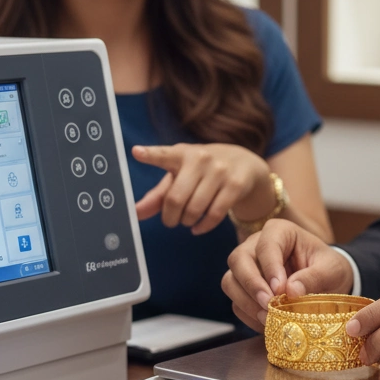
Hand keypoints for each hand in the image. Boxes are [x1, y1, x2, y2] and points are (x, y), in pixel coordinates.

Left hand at [132, 143, 272, 235]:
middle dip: (170, 217)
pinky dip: (202, 227)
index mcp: (181, 154)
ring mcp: (220, 171)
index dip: (150, 155)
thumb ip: (157, 196)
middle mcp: (200, 159)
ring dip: (187, 222)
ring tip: (187, 220)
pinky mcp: (235, 185)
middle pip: (176, 198)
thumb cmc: (202, 171)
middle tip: (170, 221)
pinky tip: (197, 228)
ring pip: (195, 209)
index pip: (164, 155)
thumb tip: (135, 213)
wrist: (244, 163)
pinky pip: (214, 214)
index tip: (136, 152)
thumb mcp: (179, 177)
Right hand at [222, 219, 353, 329]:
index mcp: (280, 232)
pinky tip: (267, 323)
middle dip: (251, 285)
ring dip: (247, 302)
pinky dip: (248, 315)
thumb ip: (314, 277)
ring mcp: (247, 267)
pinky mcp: (244, 289)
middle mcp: (256, 245)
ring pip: (231, 281)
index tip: (280, 289)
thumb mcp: (331, 270)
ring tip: (269, 317)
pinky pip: (235, 302)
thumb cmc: (329, 269)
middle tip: (268, 305)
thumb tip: (291, 291)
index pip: (266, 245)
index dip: (270, 267)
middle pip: (238, 260)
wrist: (327, 282)